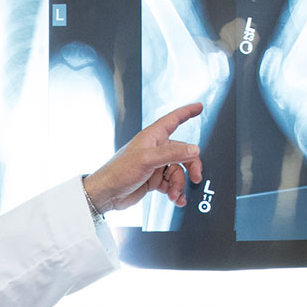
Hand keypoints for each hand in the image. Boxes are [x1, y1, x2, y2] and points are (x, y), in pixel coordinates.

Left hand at [82, 103, 205, 211]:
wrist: (107, 194)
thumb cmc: (118, 172)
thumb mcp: (147, 160)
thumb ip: (172, 153)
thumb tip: (194, 149)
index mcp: (152, 137)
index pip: (173, 120)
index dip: (187, 112)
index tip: (199, 107)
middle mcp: (155, 149)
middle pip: (183, 153)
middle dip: (191, 166)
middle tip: (196, 178)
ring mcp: (155, 165)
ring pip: (178, 171)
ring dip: (180, 184)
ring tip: (175, 194)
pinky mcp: (154, 180)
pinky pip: (172, 184)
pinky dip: (175, 191)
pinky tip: (176, 198)